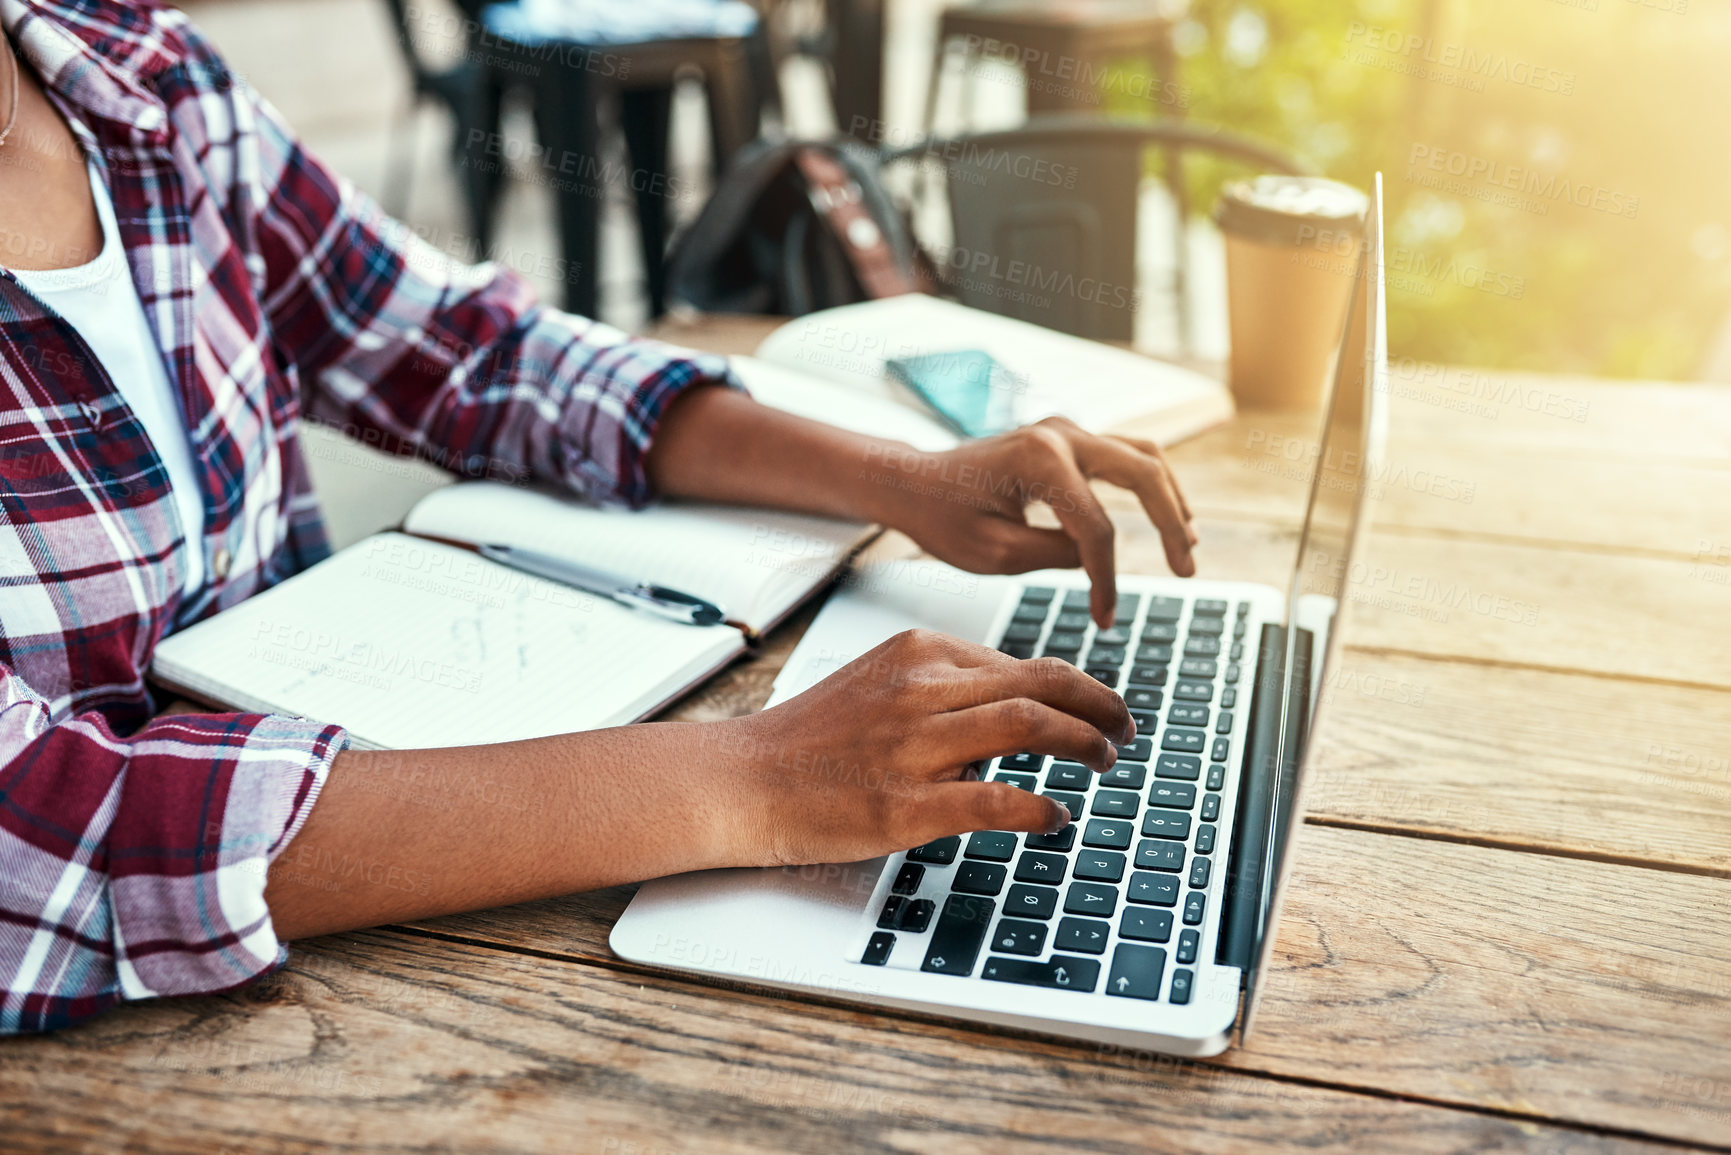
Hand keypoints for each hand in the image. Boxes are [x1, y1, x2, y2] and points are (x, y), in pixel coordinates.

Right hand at [721, 629, 1134, 867]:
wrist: (743, 780)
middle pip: (1040, 685)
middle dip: (1099, 706)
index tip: (1101, 706)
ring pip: (1027, 726)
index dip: (1077, 687)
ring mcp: (914, 747)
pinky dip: (1038, 808)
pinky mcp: (903, 805)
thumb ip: (943, 686)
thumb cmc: (811, 739)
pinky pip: (993, 799)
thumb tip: (1016, 708)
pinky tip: (1055, 819)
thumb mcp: (878, 682)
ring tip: (1104, 762)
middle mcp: (921, 690)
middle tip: (1125, 731)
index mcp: (919, 654)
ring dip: (1083, 744)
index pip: (1021, 663)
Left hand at [864, 417, 1198, 627]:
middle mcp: (1059, 433)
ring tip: (1188, 543)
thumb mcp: (993, 552)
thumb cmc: (941, 516)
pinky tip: (1169, 515)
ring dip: (1171, 498)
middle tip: (1187, 570)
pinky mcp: (1066, 439)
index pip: (1096, 528)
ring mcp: (1065, 430)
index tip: (1104, 619)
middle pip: (1142, 473)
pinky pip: (1126, 455)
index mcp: (1038, 459)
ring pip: (1143, 456)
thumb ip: (1054, 554)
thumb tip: (1098, 560)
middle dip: (1170, 524)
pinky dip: (1152, 485)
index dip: (1106, 579)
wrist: (912, 483)